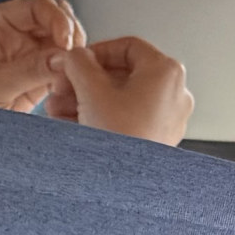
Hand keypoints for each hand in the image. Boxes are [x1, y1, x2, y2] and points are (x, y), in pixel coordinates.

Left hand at [0, 0, 81, 110]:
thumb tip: (63, 58)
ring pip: (65, 40)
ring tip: (72, 75)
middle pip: (58, 17)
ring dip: (74, 54)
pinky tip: (67, 87)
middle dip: (71, 35)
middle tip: (75, 59)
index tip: (67, 43)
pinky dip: (72, 72)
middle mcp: (15, 30)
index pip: (38, 6)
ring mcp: (29, 50)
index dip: (58, 20)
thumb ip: (28, 70)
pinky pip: (64, 64)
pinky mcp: (39, 72)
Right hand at [48, 36, 192, 144]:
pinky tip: (74, 125)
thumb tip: (73, 55)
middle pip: (122, 75)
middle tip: (63, 86)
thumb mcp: (90, 90)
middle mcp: (174, 93)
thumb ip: (79, 62)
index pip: (127, 47)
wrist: (127, 188)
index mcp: (166, 72)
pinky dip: (102, 117)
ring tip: (60, 109)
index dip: (95, 51)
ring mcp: (168, 119)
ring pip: (121, 99)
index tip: (76, 60)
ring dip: (87, 99)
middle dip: (85, 81)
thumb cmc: (120, 139)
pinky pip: (127, 119)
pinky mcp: (158, 139)